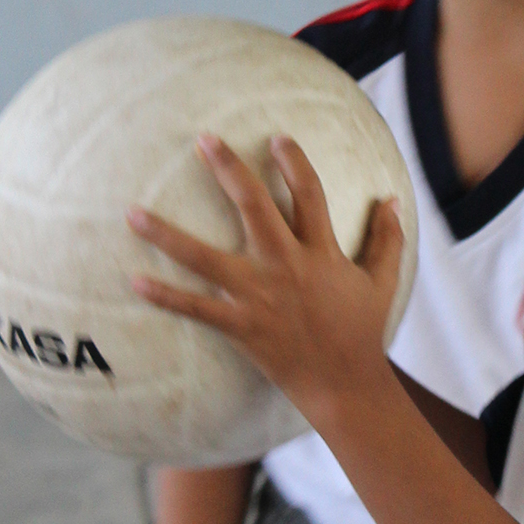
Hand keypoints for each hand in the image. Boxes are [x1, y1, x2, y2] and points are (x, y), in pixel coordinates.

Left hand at [129, 135, 403, 427]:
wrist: (343, 384)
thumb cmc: (362, 332)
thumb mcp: (382, 282)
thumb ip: (387, 239)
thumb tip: (391, 200)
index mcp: (320, 252)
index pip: (308, 193)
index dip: (294, 162)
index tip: (277, 138)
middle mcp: (286, 266)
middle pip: (253, 206)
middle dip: (228, 170)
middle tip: (204, 140)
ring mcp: (258, 295)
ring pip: (204, 257)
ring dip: (165, 234)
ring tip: (132, 213)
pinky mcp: (240, 325)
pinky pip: (195, 308)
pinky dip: (164, 296)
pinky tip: (134, 281)